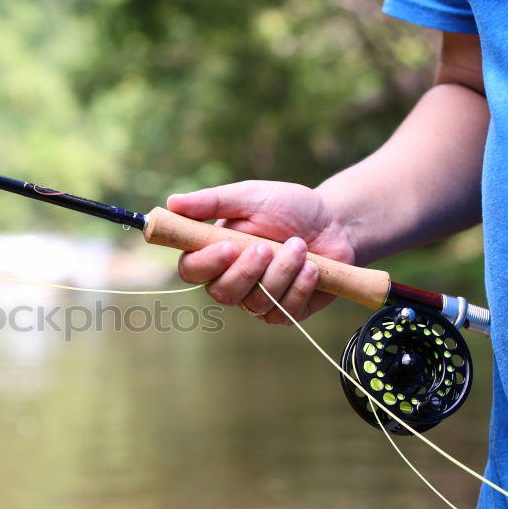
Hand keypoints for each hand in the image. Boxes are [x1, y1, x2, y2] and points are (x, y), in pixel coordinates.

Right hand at [169, 181, 355, 324]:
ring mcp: (259, 299)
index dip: (206, 265)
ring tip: (300, 245)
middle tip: (266, 247)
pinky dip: (300, 286)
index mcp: (216, 253)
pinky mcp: (286, 312)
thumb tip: (172, 202)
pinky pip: (284, 311)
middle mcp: (232, 280)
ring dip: (281, 272)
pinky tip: (312, 267)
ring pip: (256, 302)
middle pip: (222, 293)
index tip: (228, 247)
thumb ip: (212, 202)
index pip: (192, 270)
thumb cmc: (290, 207)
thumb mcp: (251, 196)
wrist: (335, 223)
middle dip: (247, 272)